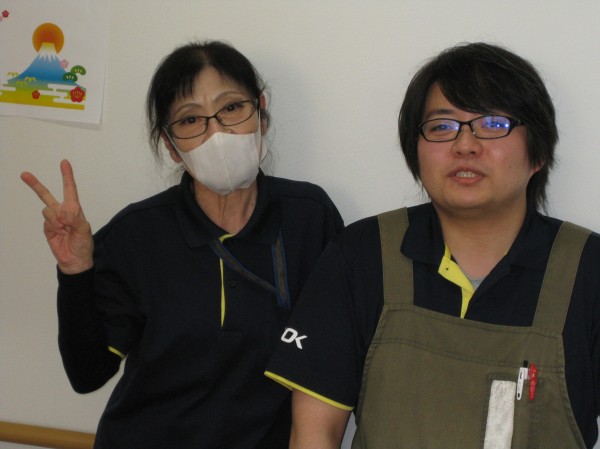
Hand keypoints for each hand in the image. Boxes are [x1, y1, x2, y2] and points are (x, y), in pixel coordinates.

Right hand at [21, 159, 93, 273]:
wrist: (74, 260)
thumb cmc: (83, 244)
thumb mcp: (84, 231)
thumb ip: (75, 220)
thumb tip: (62, 212)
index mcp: (74, 209)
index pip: (70, 190)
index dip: (67, 176)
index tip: (64, 162)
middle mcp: (63, 211)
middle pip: (47, 195)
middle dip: (35, 185)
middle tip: (24, 174)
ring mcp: (53, 219)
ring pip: (47, 210)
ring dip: (56, 219)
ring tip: (65, 229)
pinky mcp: (47, 228)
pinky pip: (46, 221)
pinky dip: (52, 226)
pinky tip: (59, 233)